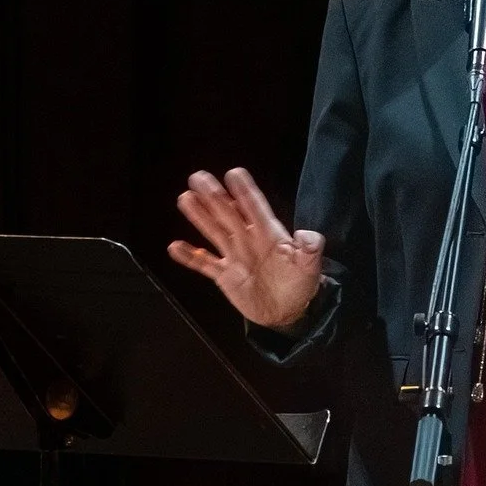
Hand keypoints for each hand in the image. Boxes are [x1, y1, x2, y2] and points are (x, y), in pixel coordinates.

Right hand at [167, 167, 323, 330]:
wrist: (289, 312)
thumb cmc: (301, 283)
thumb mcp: (310, 265)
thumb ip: (311, 248)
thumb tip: (306, 234)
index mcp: (270, 234)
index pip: (255, 208)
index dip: (245, 191)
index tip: (234, 173)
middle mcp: (249, 240)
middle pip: (229, 214)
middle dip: (215, 196)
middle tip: (198, 177)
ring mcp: (235, 257)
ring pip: (214, 231)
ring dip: (200, 216)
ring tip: (186, 198)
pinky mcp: (225, 276)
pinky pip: (204, 264)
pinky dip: (190, 256)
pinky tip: (175, 247)